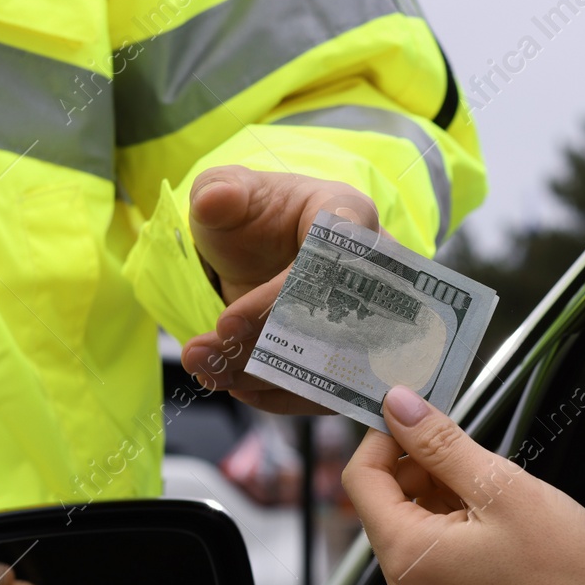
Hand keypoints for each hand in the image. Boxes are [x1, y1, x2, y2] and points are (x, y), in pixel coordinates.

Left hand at [180, 166, 377, 414]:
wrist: (262, 244)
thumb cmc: (255, 212)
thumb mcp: (229, 191)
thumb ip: (220, 192)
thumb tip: (217, 199)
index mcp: (349, 215)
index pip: (331, 259)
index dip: (279, 299)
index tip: (225, 324)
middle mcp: (373, 269)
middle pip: (334, 320)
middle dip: (268, 347)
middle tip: (213, 354)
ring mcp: (368, 315)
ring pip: (332, 359)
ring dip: (269, 376)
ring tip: (211, 373)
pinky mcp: (354, 351)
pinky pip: (331, 385)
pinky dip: (283, 393)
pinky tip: (238, 387)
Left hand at [341, 386, 584, 584]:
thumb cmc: (565, 563)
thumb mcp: (501, 486)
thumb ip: (441, 443)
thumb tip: (398, 404)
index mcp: (408, 556)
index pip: (362, 480)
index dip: (383, 437)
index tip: (415, 409)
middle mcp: (405, 582)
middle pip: (384, 498)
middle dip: (418, 461)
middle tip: (467, 443)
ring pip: (411, 516)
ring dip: (440, 484)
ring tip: (491, 478)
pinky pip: (432, 540)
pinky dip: (453, 511)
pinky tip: (493, 502)